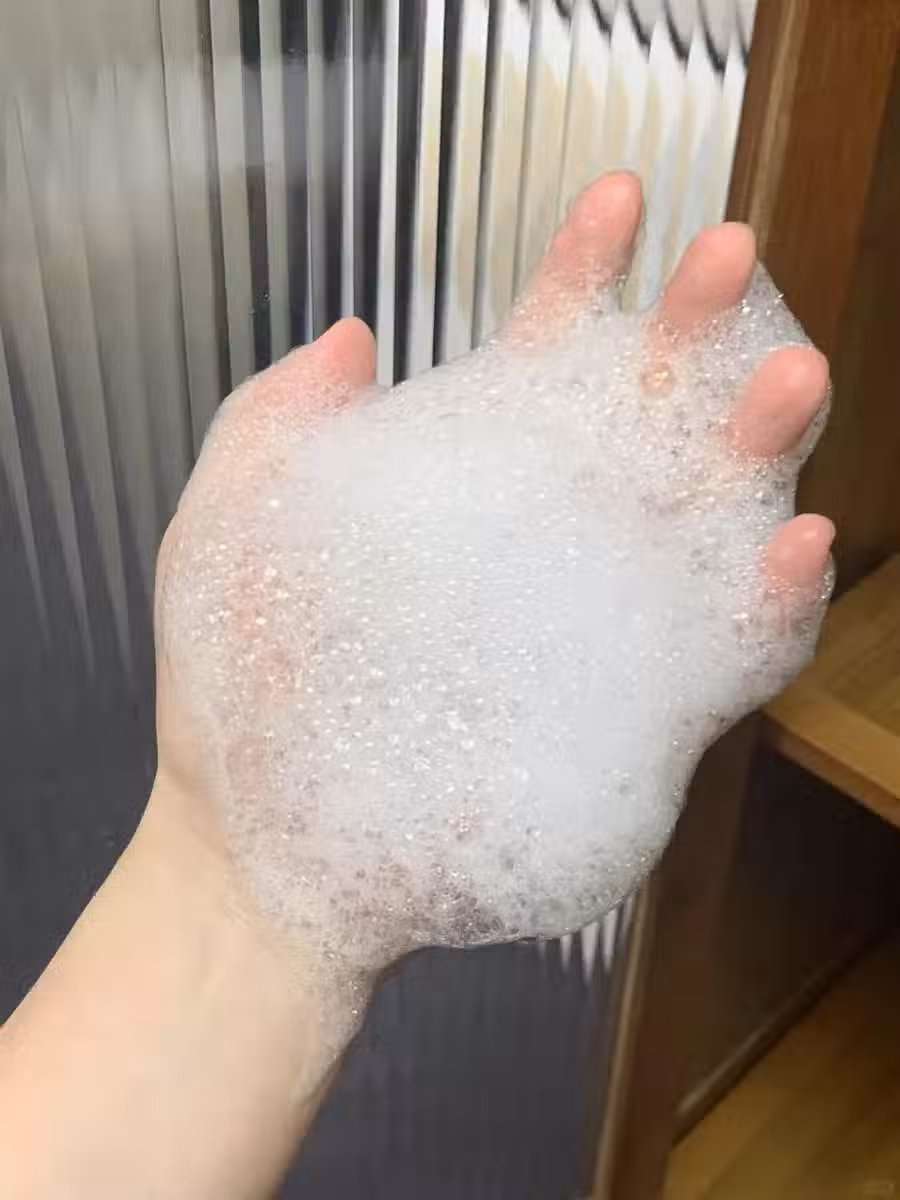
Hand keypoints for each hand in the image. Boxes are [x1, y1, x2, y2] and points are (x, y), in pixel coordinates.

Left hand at [151, 172, 832, 989]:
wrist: (268, 851)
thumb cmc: (242, 691)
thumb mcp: (234, 528)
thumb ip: (278, 420)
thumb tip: (350, 338)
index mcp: (466, 474)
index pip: (543, 350)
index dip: (585, 268)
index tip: (616, 198)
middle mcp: (550, 532)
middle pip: (649, 411)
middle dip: (699, 327)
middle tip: (728, 259)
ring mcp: (601, 617)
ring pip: (710, 514)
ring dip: (760, 442)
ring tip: (786, 377)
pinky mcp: (639, 713)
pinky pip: (733, 648)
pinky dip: (777, 600)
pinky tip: (794, 544)